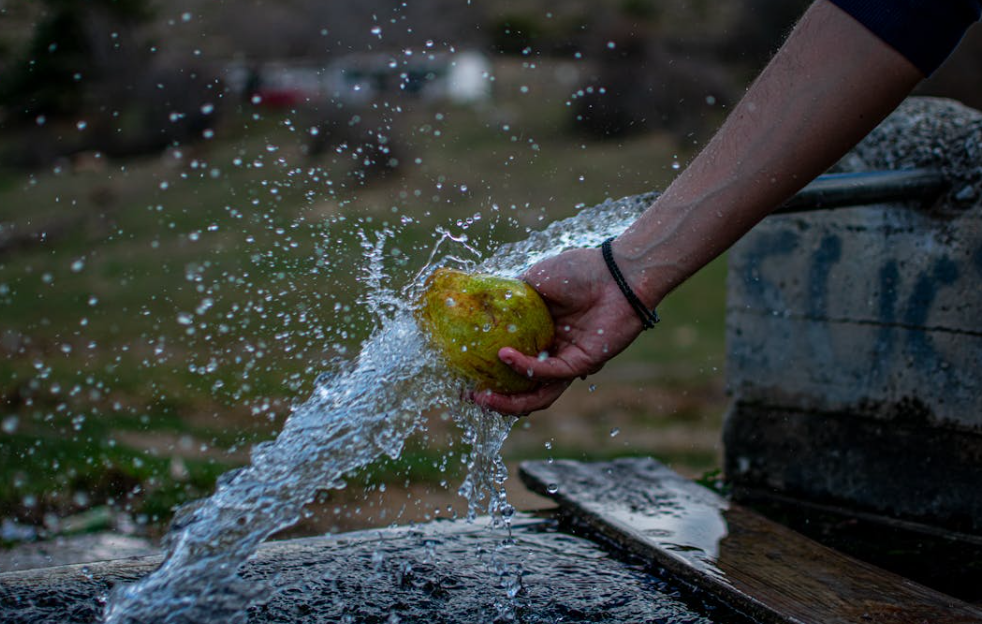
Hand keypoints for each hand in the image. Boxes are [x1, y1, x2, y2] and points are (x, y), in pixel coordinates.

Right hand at [472, 246, 649, 414]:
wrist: (614, 272)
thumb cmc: (578, 271)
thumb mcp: (532, 280)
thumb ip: (507, 297)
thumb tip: (477, 303)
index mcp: (541, 337)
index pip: (512, 366)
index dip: (489, 375)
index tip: (463, 376)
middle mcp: (553, 353)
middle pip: (523, 389)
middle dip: (496, 399)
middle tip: (470, 396)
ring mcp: (567, 361)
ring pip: (537, 394)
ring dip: (509, 401)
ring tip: (483, 397)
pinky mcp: (582, 363)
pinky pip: (550, 372)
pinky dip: (525, 367)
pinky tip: (505, 356)